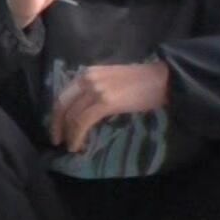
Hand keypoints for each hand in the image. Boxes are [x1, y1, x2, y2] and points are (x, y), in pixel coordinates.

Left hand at [50, 61, 169, 152]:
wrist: (163, 79)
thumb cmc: (142, 82)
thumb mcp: (110, 81)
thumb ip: (94, 91)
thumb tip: (83, 111)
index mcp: (87, 73)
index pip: (63, 94)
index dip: (57, 113)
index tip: (56, 127)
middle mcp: (87, 78)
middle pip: (61, 104)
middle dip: (55, 124)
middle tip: (55, 140)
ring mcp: (95, 89)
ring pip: (71, 115)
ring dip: (67, 134)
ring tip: (69, 146)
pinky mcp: (105, 101)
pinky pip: (82, 121)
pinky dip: (76, 135)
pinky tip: (77, 145)